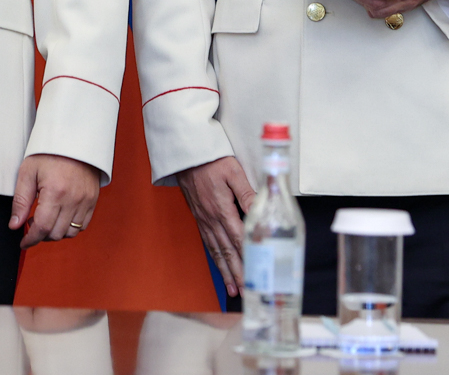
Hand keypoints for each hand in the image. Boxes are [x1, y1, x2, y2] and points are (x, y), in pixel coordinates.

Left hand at [10, 154, 100, 247]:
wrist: (74, 139)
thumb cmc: (49, 153)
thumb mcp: (28, 172)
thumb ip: (20, 201)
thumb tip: (14, 225)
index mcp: (55, 192)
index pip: (43, 228)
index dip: (31, 239)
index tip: (24, 242)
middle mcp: (73, 199)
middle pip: (56, 234)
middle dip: (41, 235)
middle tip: (32, 223)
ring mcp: (86, 200)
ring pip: (71, 232)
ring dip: (56, 233)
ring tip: (47, 220)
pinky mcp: (93, 199)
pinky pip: (83, 225)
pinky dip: (71, 227)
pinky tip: (61, 217)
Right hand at [174, 156, 255, 296]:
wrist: (186, 157)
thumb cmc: (211, 161)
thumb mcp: (232, 171)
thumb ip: (246, 192)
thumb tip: (262, 208)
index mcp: (222, 209)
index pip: (239, 239)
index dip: (248, 258)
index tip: (257, 273)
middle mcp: (212, 220)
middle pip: (228, 251)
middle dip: (238, 273)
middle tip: (247, 291)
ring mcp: (204, 221)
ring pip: (217, 252)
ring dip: (226, 272)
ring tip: (233, 289)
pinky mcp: (200, 218)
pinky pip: (208, 244)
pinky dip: (215, 260)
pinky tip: (220, 268)